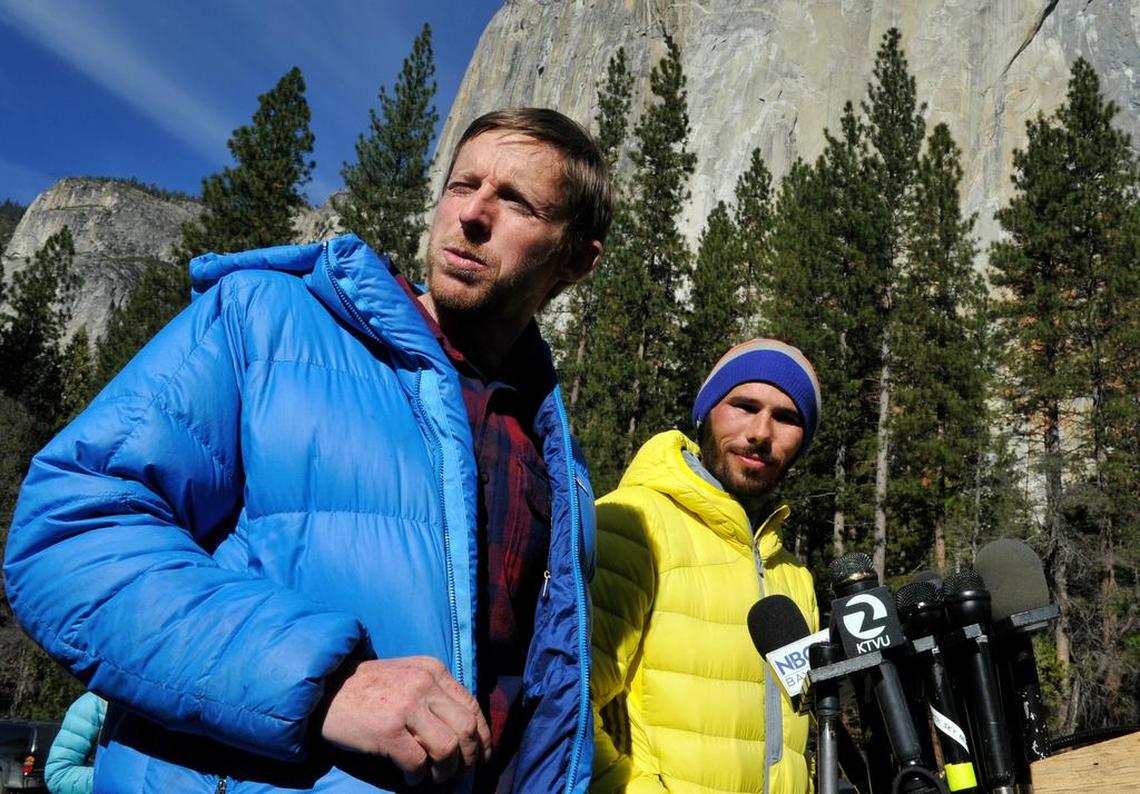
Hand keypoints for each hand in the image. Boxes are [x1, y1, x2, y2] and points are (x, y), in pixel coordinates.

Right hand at [319, 656, 491, 784]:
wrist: (325, 689)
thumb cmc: (368, 688)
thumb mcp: (408, 677)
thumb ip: (435, 695)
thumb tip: (465, 733)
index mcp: (433, 670)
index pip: (472, 706)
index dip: (482, 737)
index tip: (480, 756)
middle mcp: (424, 684)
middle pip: (467, 728)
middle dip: (468, 757)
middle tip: (458, 773)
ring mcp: (406, 706)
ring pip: (447, 748)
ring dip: (445, 771)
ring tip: (432, 778)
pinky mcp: (387, 730)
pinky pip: (417, 763)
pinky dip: (417, 778)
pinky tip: (409, 778)